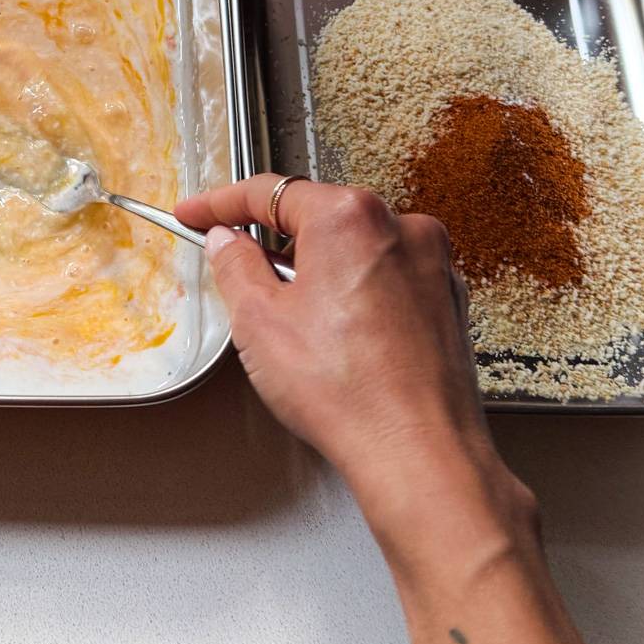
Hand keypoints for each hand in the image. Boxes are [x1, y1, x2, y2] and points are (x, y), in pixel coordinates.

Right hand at [175, 175, 530, 553]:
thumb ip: (235, 266)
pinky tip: (335, 341)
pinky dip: (353, 295)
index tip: (196, 215)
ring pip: (353, 250)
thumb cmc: (346, 390)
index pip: (270, 191)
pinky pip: (384, 279)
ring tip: (292, 327)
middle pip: (317, 217)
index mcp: (350, 217)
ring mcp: (432, 264)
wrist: (418, 452)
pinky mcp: (446, 300)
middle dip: (273, 243)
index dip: (220, 203)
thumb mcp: (258, 321)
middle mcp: (401, 227)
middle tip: (238, 276)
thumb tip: (227, 242)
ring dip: (315, 273)